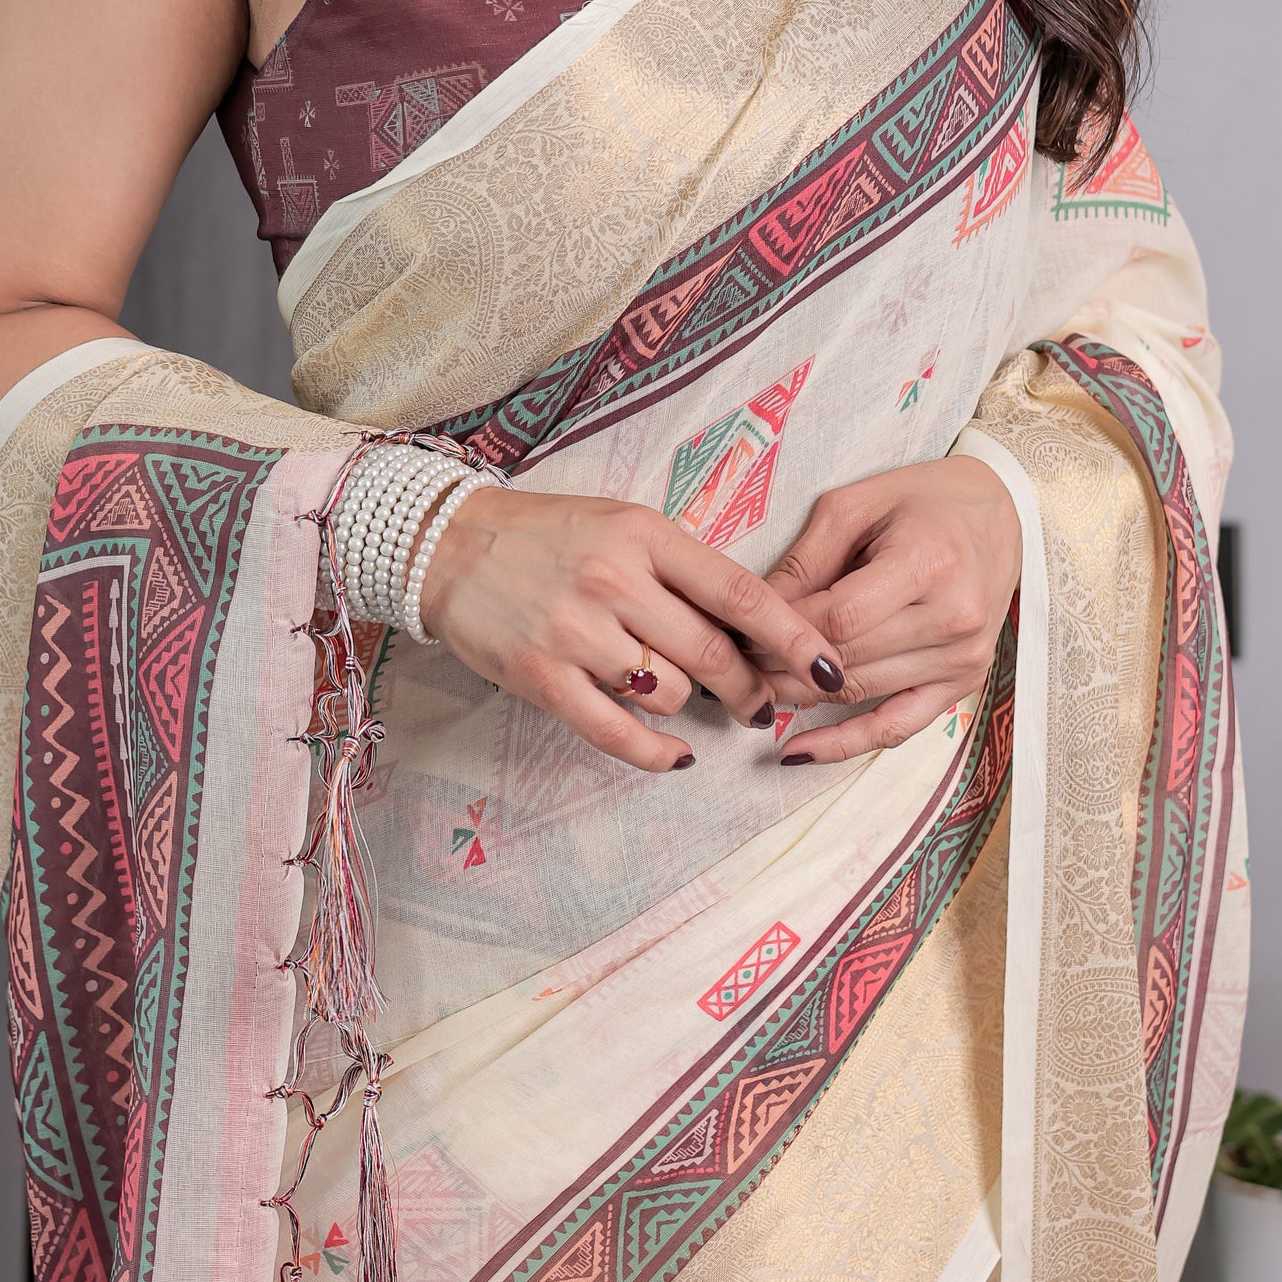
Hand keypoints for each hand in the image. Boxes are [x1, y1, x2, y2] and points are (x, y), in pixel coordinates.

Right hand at [417, 485, 847, 773]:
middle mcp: (615, 581)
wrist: (451, 545)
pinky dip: (655, 752)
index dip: (794, 636)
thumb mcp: (623, 525)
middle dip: (749, 689)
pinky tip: (675, 756)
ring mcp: (576, 632)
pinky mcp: (541, 676)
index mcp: (645, 535)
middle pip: (713, 653)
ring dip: (688, 706)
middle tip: (759, 704)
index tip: (830, 667)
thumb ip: (682, 569)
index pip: (739, 591)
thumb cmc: (550, 534)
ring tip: (680, 696)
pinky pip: (616, 731)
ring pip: (669, 693)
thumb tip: (751, 626)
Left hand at [756, 456, 1019, 763]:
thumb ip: (808, 560)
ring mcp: (963, 657)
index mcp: (927, 563)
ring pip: (863, 692)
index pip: (839, 617)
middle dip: (782, 664)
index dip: (783, 631)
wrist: (1000, 516)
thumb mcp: (857, 505)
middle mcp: (953, 617)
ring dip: (802, 697)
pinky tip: (801, 750)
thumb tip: (753, 608)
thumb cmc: (923, 501)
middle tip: (733, 663)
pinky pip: (899, 727)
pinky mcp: (964, 683)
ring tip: (754, 690)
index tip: (739, 629)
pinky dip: (848, 743)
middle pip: (848, 659)